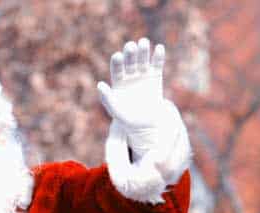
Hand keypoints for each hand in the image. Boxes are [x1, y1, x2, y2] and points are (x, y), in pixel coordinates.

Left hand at [97, 38, 166, 158]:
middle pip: (130, 61)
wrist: (147, 124)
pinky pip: (157, 64)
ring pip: (143, 59)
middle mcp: (130, 74)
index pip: (117, 68)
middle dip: (130, 53)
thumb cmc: (128, 119)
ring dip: (143, 50)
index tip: (118, 56)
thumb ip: (107, 99)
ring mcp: (143, 74)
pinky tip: (160, 48)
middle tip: (131, 46)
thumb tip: (100, 85)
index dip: (117, 62)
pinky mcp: (155, 76)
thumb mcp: (116, 111)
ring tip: (144, 42)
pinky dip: (158, 56)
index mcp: (118, 80)